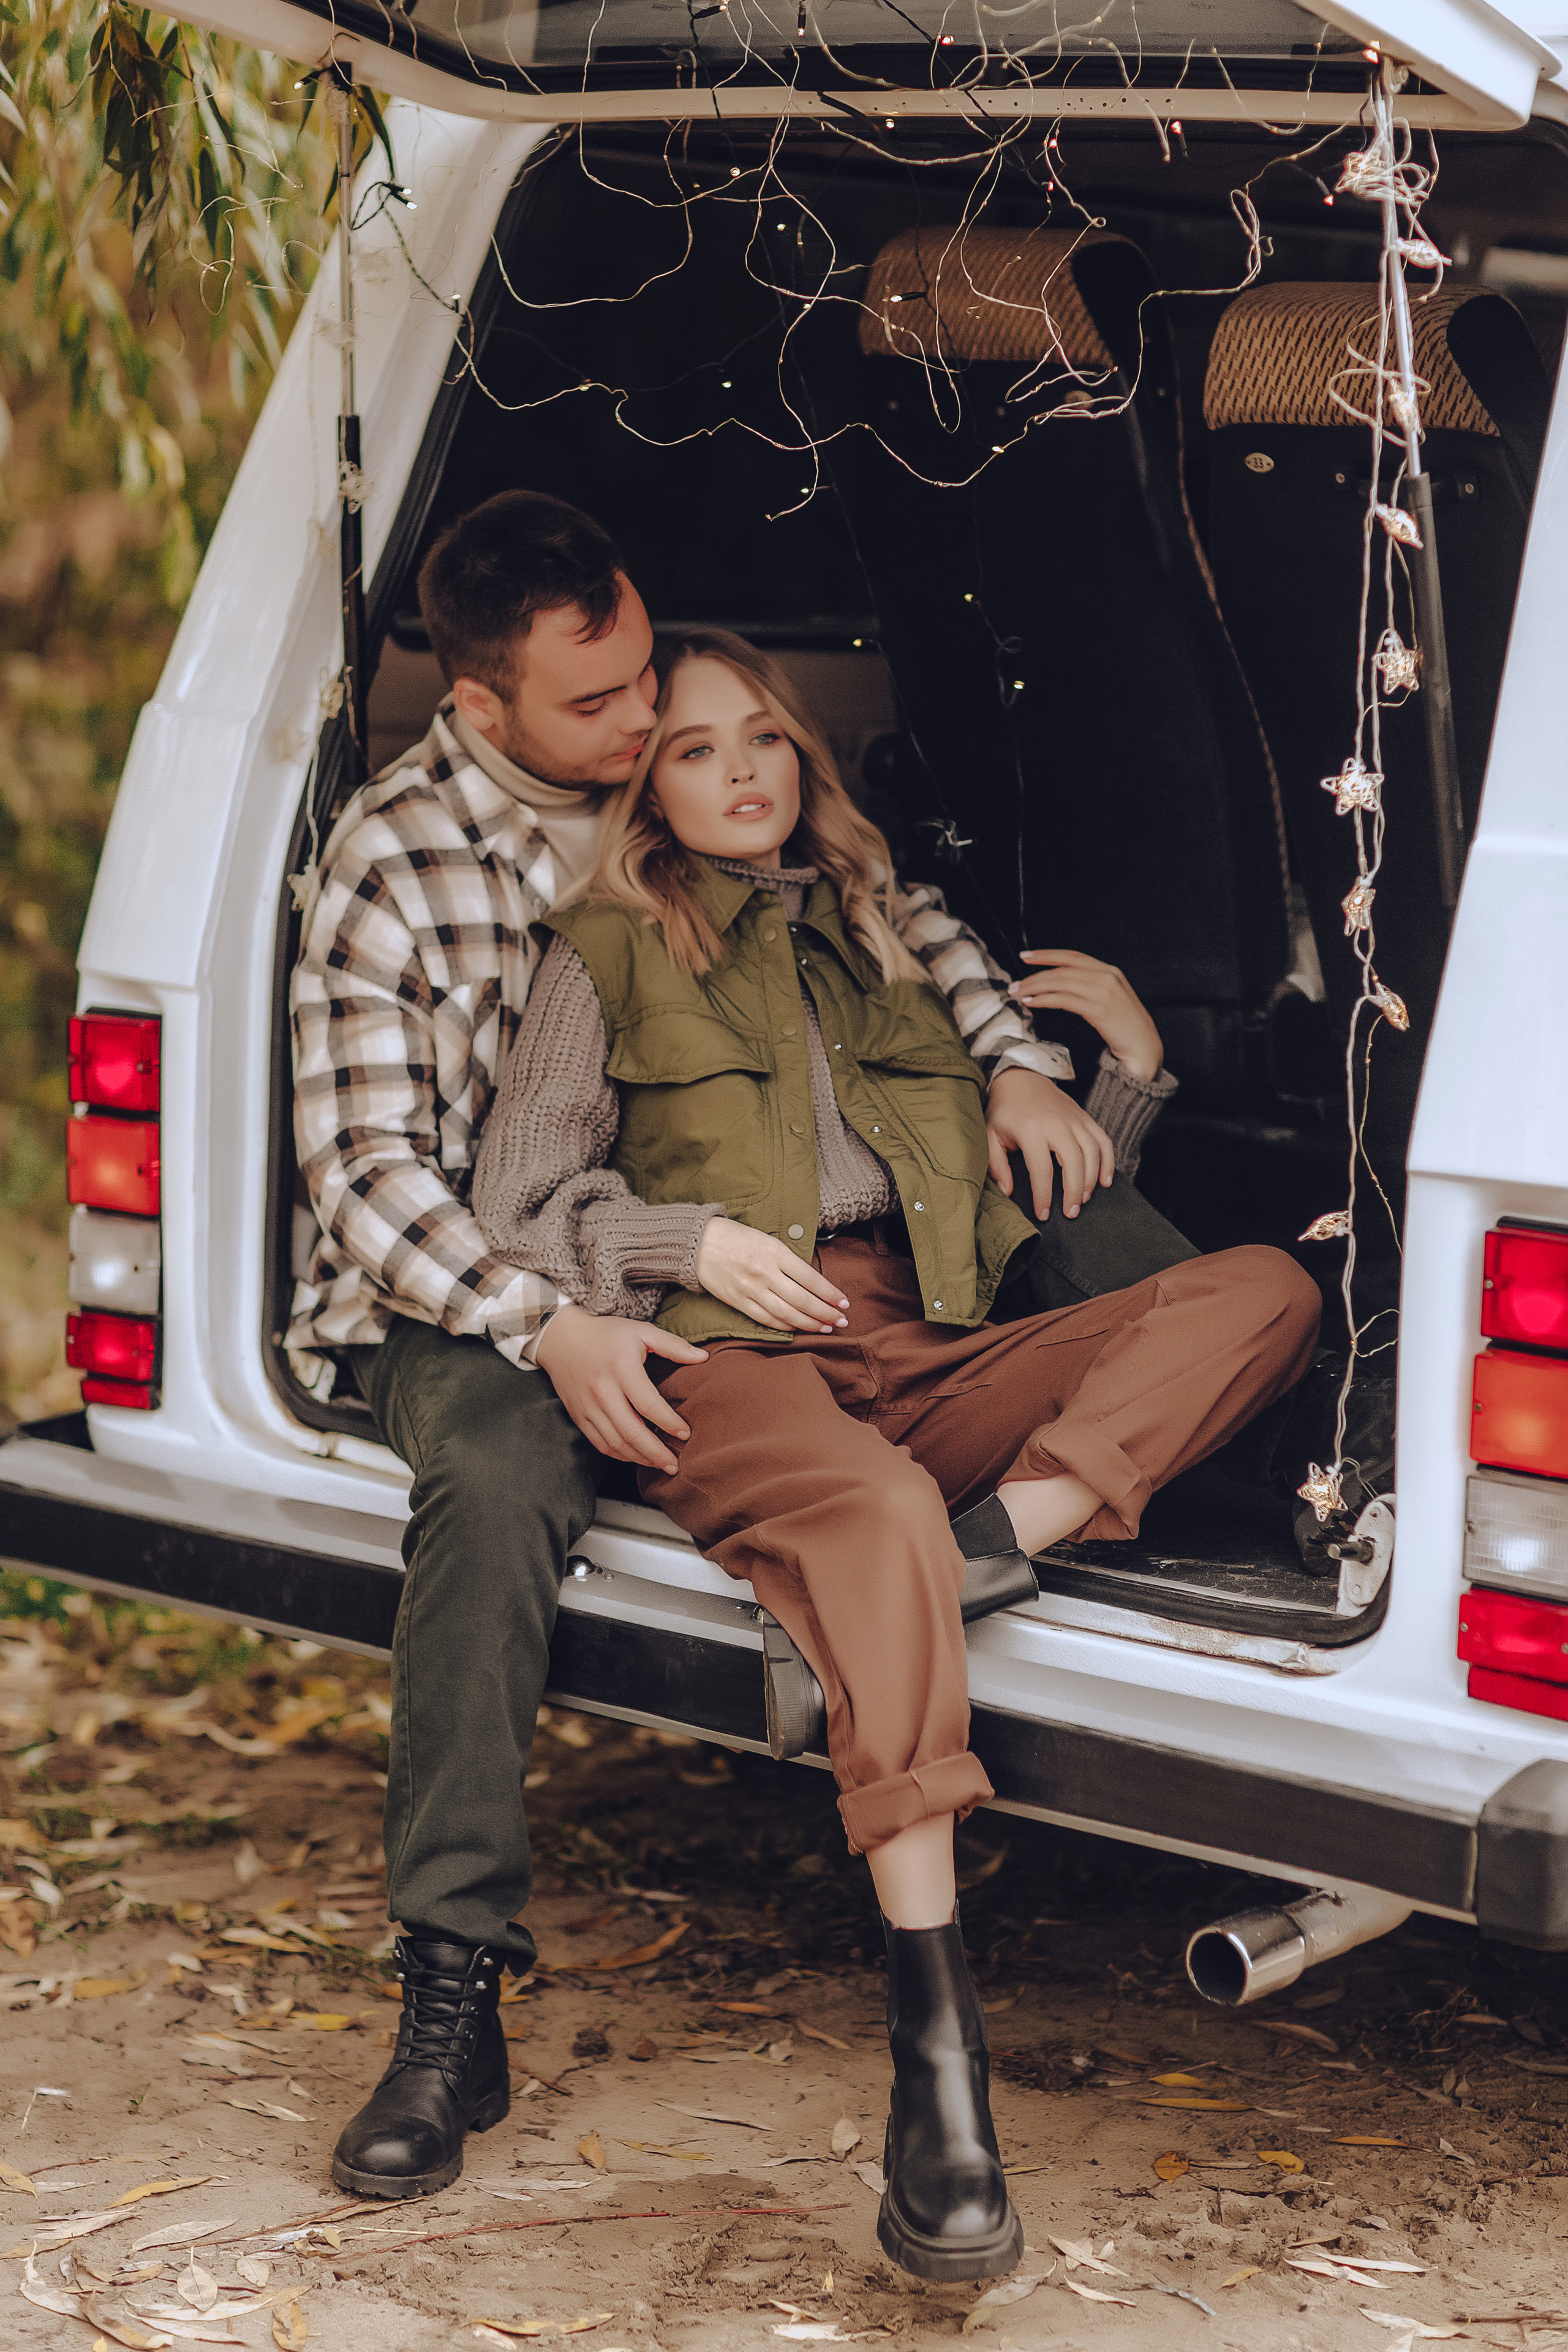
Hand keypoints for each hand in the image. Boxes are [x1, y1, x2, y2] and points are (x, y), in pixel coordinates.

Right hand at [534, 1302, 707, 1473]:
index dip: (668, 1423)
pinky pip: (600, 1443)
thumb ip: (673, 1345)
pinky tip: (635, 1457)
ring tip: (660, 1464)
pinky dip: (619, 1455)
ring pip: (615, 1442)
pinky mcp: (579, 1416)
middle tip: (675, 1464)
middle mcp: (602, 1390)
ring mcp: (588, 1406)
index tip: (685, 1434)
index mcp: (621, 1368)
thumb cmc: (605, 1334)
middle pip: (631, 1431)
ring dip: (639, 1458)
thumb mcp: (640, 1331)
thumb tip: (703, 1358)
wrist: (561, 1338)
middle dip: (656, 1453)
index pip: (648, 1404)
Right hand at [695, 1216, 849, 1332]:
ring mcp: (751, 1290)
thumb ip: (788, 1261)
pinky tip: (797, 1329)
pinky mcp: (738, 1302)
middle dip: (826, 1313)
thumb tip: (813, 1284)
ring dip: (810, 1324)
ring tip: (825, 1328)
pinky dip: (785, 1327)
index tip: (844, 1302)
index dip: (830, 1294)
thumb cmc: (736, 1238)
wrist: (698, 1243)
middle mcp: (765, 1273)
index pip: (811, 1278)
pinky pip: (766, 1319)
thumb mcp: (767, 1240)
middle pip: (803, 1300)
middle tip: (842, 1321)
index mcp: (775, 1252)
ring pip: (787, 1314)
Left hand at [986, 1066, 1114, 1221]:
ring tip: (1082, 1200)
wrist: (1020, 1078)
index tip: (1043, 1214)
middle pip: (1074, 1163)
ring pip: (1093, 1153)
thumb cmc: (1004, 1111)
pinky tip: (1104, 1181)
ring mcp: (1075, 1120)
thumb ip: (996, 1165)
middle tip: (1070, 1213)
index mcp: (1031, 1130)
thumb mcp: (990, 1136)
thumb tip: (1007, 1191)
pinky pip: (1104, 1141)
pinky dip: (1108, 1162)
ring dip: (1091, 1181)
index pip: (1042, 1170)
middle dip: (1073, 1192)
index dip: (1044, 1196)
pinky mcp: (1085, 1118)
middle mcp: (1057, 1124)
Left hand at [1006, 948, 1163, 1082]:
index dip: (1047, 954)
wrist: (1144, 1047)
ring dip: (1035, 987)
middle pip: (1063, 970)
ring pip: (1061, 983)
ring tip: (1018, 993)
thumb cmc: (1124, 1026)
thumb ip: (1090, 986)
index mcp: (1110, 971)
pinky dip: (1045, 999)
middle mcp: (1107, 976)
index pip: (1073, 957)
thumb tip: (1059, 984)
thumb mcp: (1110, 998)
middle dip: (1035, 974)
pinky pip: (1065, 1000)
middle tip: (1015, 983)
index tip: (1026, 956)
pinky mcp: (1099, 1009)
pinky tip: (1032, 1002)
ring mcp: (1104, 992)